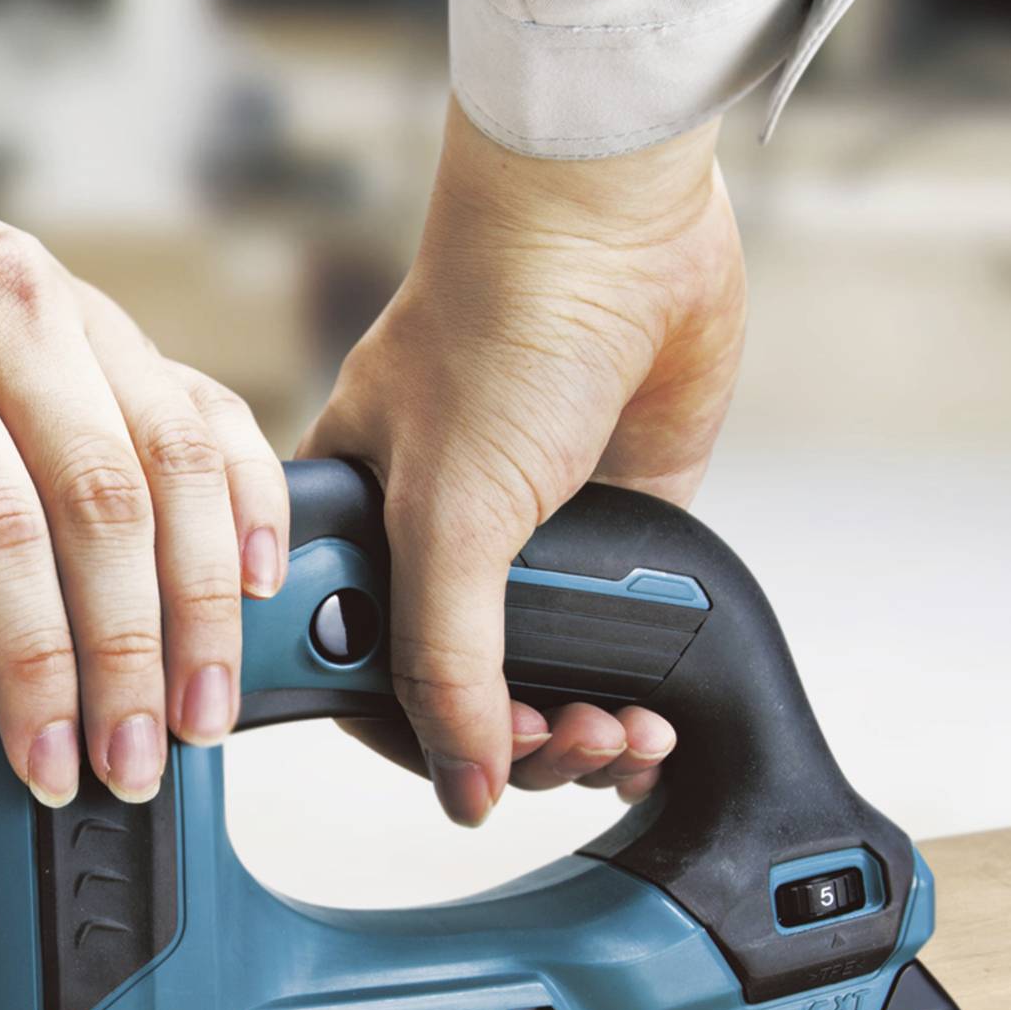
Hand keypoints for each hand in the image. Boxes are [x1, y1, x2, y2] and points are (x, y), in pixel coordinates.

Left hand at [0, 61, 288, 828]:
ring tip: (202, 714)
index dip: (36, 667)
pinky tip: (255, 592)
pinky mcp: (138, 330)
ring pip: (178, 464)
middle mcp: (1, 315)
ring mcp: (82, 310)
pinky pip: (217, 420)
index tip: (52, 768)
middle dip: (130, 660)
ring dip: (203, 609)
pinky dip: (250, 509)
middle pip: (102, 504)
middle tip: (136, 765)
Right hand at [304, 103, 745, 826]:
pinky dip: (633, 695)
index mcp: (360, 534)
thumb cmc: (497, 326)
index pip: (367, 685)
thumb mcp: (444, 519)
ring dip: (582, 736)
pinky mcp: (613, 530)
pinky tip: (650, 714)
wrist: (613, 224)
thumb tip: (462, 785)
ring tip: (615, 735)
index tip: (465, 771)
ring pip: (545, 685)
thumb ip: (445, 664)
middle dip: (518, 748)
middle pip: (464, 701)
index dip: (415, 745)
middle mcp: (437, 543)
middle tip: (559, 746)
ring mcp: (529, 541)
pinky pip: (617, 646)